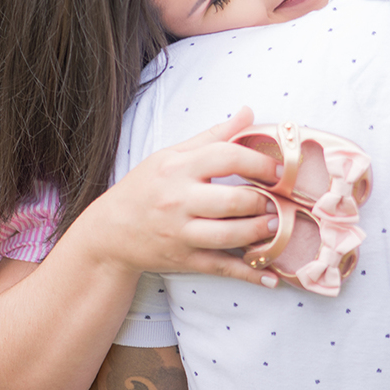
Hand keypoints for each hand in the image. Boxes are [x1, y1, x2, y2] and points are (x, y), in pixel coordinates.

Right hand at [86, 106, 283, 286]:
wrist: (110, 232)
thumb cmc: (144, 187)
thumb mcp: (171, 155)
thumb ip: (213, 136)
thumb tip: (249, 112)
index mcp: (178, 168)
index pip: (226, 157)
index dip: (259, 162)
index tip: (279, 170)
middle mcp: (179, 201)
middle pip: (232, 201)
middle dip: (264, 202)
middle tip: (279, 201)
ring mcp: (181, 233)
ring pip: (230, 236)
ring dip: (261, 233)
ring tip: (276, 225)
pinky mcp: (185, 260)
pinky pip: (223, 268)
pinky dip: (250, 274)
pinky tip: (272, 277)